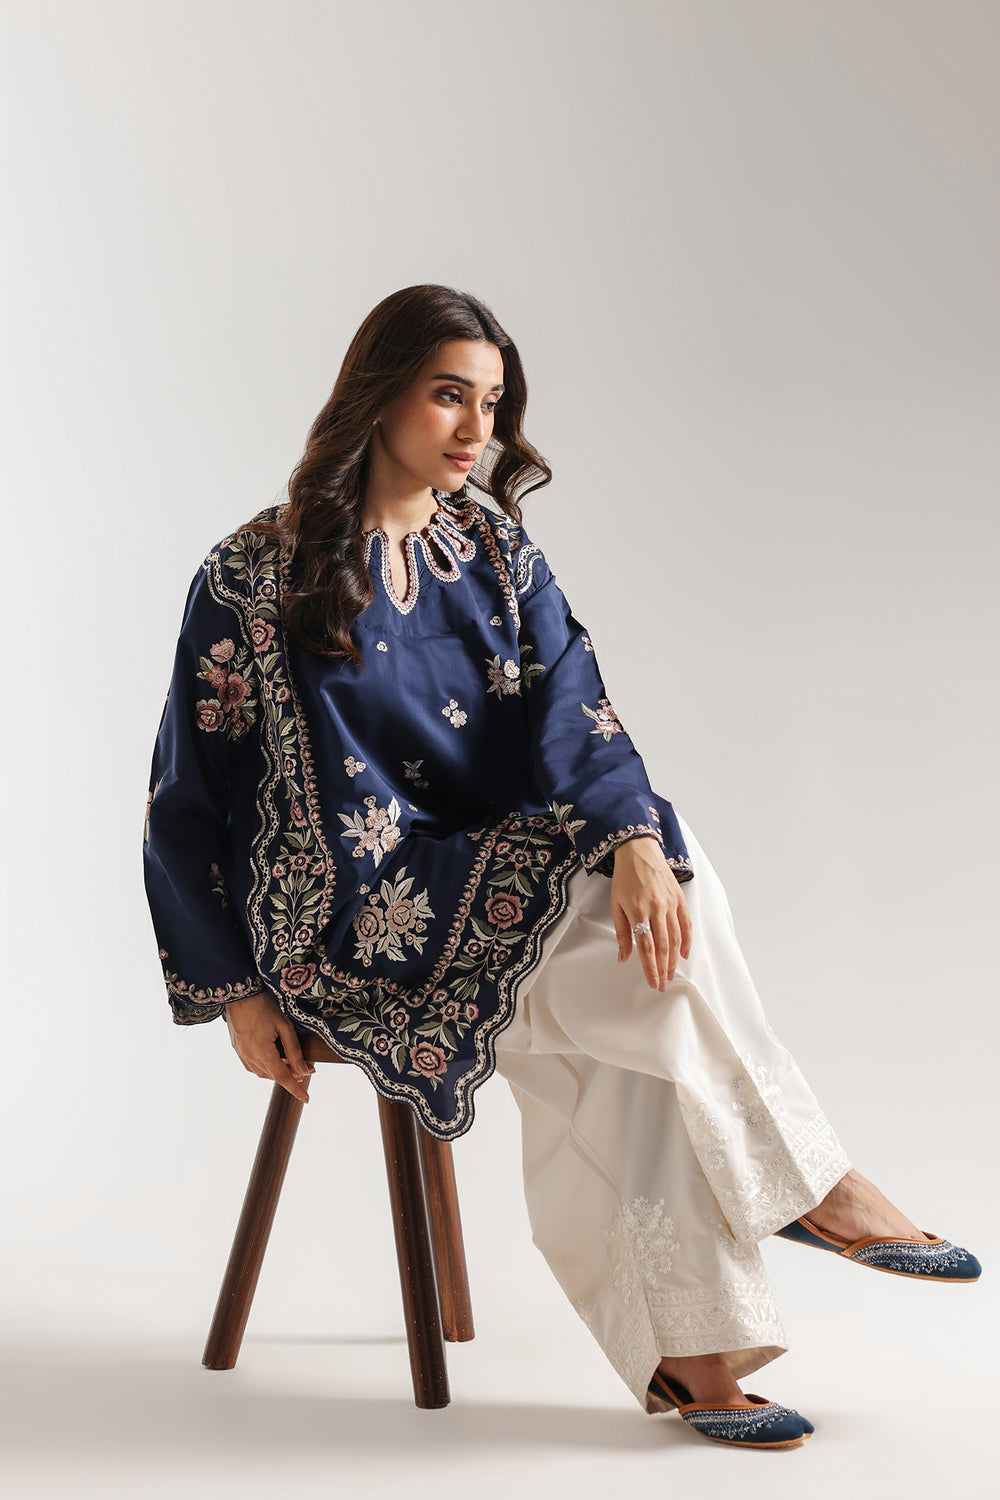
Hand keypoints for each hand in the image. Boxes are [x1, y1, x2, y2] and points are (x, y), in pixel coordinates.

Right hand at [224, 989, 314, 1102]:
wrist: (240, 996)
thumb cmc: (264, 1007)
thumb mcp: (284, 1026)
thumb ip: (294, 1050)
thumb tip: (304, 1069)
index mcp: (262, 1052)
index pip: (282, 1077)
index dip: (296, 1089)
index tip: (306, 1099)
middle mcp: (250, 1057)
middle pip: (274, 1076)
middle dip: (291, 1076)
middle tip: (307, 1069)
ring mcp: (242, 1054)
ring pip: (263, 1073)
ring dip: (278, 1072)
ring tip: (292, 1064)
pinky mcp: (237, 1050)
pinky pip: (253, 1067)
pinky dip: (266, 1068)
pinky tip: (274, 1060)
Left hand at [610, 836, 692, 991]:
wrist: (639, 851)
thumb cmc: (625, 878)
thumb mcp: (616, 905)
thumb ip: (622, 932)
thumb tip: (623, 957)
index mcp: (638, 911)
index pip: (646, 947)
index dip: (650, 968)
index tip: (653, 983)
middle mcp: (657, 908)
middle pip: (663, 946)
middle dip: (663, 968)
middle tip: (663, 984)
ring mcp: (670, 903)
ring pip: (676, 938)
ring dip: (674, 959)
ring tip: (671, 973)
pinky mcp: (679, 898)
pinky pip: (686, 924)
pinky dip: (687, 940)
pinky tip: (684, 954)